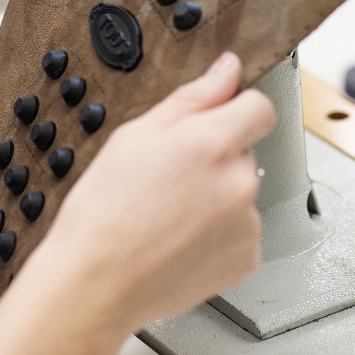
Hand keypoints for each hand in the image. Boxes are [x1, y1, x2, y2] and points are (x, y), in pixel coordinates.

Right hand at [0, 53, 274, 354]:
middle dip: (215, 155)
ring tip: (169, 213)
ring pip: (241, 191)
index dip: (237, 107)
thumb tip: (228, 69)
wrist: (94, 284)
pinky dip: (219, 232)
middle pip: (244, 150)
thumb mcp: (135, 135)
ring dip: (217, 194)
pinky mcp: (246, 258)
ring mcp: (246, 224)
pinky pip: (241, 229)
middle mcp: (238, 182)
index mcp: (212, 143)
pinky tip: (180, 238)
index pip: (260, 107)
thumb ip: (193, 97)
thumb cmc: (104, 211)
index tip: (217, 118)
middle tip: (169, 175)